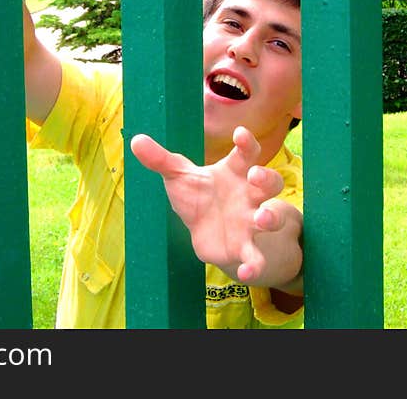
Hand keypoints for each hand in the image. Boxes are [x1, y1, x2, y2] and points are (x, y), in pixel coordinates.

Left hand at [130, 126, 302, 287]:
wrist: (202, 230)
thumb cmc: (197, 195)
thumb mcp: (177, 175)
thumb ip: (160, 159)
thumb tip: (135, 140)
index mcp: (234, 172)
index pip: (247, 153)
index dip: (247, 142)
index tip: (240, 134)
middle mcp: (248, 195)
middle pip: (270, 183)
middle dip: (267, 178)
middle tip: (255, 175)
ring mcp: (250, 222)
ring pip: (271, 218)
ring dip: (270, 217)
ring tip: (262, 218)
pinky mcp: (245, 248)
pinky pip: (256, 258)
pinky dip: (255, 266)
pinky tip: (246, 273)